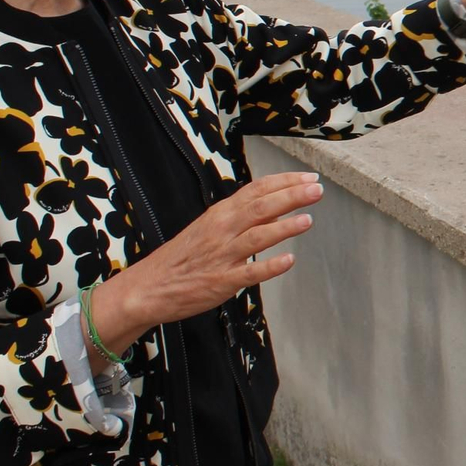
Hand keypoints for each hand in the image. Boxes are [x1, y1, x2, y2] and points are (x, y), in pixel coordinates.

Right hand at [85, 171, 322, 365]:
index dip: (285, 182)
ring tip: (308, 219)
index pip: (257, 190)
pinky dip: (269, 266)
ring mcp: (222, 256)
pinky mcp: (221, 281)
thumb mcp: (210, 228)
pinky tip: (288, 261)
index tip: (309, 178)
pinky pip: (248, 272)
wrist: (148, 287)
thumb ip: (242, 218)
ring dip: (284, 228)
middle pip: (261, 208)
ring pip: (257, 236)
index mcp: (220, 214)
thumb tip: (278, 212)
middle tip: (317, 190)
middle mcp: (222, 230)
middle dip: (291, 197)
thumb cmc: (182, 258)